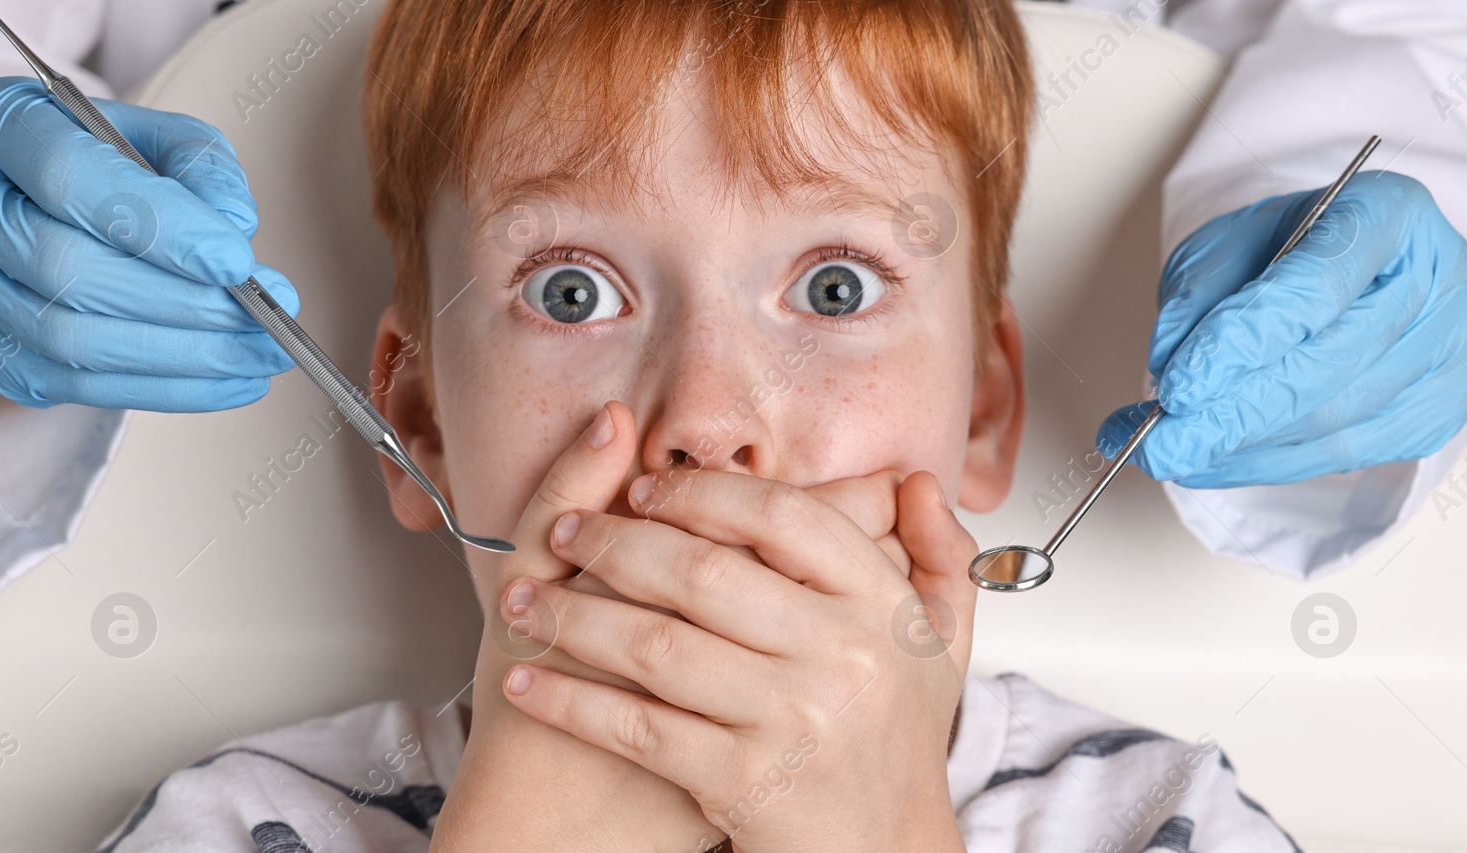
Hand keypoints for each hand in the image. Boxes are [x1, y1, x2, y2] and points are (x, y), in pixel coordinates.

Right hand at [0, 76, 298, 410]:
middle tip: (268, 314)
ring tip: (263, 351)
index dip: (159, 226)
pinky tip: (232, 379)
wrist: (29, 194)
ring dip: (182, 356)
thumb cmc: (99, 156)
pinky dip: (167, 390)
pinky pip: (76, 387)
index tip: (238, 261)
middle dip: (184, 303)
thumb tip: (236, 224)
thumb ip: (200, 163)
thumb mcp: (153, 132)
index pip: (69, 179)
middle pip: (68, 271)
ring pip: (68, 339)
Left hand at [440, 401, 924, 852]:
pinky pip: (638, 726)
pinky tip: (527, 682)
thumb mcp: (941, 646)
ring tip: (525, 601)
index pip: (783, 517)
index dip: (701, 493)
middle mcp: (844, 656)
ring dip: (574, 617)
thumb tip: (914, 483)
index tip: (642, 488)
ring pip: (658, 645)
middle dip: (614, 545)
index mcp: (883, 607)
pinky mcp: (746, 783)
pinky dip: (572, 702)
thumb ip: (938, 557)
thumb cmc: (897, 743)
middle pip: (704, 573)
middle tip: (564, 535)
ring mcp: (795, 721)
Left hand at [1097, 172, 1466, 486]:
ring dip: (1239, 449)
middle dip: (1229, 419)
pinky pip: (1345, 454)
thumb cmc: (1289, 244)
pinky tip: (1217, 461)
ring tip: (1169, 453)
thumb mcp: (1227, 241)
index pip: (1312, 290)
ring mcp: (1447, 348)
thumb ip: (1196, 294)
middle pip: (1326, 368)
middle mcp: (1435, 279)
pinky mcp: (1439, 405)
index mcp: (1386, 214)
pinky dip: (1269, 464)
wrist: (1351, 264)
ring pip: (1334, 423)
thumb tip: (1168, 369)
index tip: (1177, 391)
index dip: (1241, 346)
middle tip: (1155, 447)